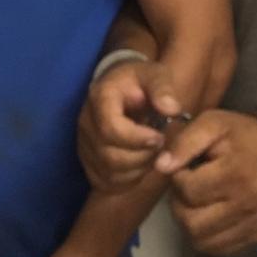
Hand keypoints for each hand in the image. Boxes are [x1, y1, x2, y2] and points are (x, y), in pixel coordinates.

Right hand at [78, 60, 182, 191]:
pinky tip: (142, 163)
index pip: (110, 128)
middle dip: (141, 156)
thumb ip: (163, 89)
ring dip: (138, 169)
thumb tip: (172, 109)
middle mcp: (86, 122)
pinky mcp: (89, 162)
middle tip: (160, 146)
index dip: (137, 139)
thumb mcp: (155, 74)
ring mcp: (84, 144)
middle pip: (109, 155)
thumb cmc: (140, 81)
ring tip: (153, 153)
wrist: (122, 88)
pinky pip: (107, 182)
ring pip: (109, 172)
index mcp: (100, 97)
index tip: (159, 137)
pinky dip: (129, 179)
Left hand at [155, 110, 256, 254]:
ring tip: (196, 201)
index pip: (188, 191)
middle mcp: (245, 205)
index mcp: (235, 174)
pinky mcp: (254, 237)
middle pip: (191, 222)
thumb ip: (185, 142)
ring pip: (200, 241)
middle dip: (180, 204)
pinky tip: (208, 213)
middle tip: (187, 186)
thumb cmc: (243, 135)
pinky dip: (205, 235)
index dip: (178, 178)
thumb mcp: (213, 123)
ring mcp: (251, 225)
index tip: (186, 167)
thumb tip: (161, 166)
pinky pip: (217, 249)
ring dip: (189, 222)